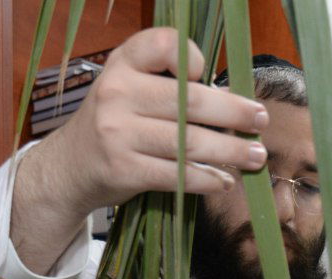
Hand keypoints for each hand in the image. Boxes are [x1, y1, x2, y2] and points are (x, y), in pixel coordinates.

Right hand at [12, 27, 269, 272]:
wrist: (70, 167)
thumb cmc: (116, 123)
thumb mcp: (132, 89)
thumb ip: (172, 87)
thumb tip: (235, 102)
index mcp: (123, 63)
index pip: (165, 45)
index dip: (193, 59)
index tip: (210, 77)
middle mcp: (118, 92)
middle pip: (190, 101)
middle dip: (235, 112)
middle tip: (261, 121)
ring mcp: (118, 132)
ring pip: (189, 142)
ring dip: (231, 151)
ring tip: (256, 156)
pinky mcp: (123, 168)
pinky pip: (177, 174)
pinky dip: (208, 179)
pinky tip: (225, 180)